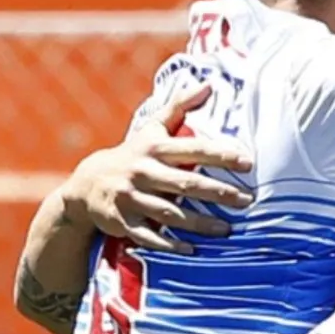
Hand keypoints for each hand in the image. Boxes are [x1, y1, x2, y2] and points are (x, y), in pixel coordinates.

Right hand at [62, 82, 253, 253]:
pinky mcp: (122, 221)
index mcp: (154, 148)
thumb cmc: (132, 153)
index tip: (247, 162)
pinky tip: (191, 249)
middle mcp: (143, 172)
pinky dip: (169, 244)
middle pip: (185, 184)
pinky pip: (148, 235)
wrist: (87, 184)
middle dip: (218, 193)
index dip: (220, 155)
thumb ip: (179, 107)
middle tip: (247, 200)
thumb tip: (208, 84)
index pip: (193, 149)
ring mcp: (132, 198)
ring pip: (170, 213)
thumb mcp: (151, 128)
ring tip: (227, 229)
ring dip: (199, 223)